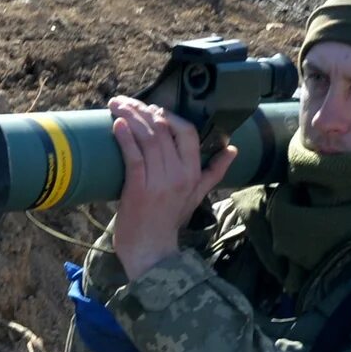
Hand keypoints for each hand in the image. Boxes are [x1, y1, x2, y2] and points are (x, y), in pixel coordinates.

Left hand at [106, 96, 232, 276]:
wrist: (151, 250)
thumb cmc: (170, 221)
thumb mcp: (197, 195)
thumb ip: (215, 172)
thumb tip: (233, 150)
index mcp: (193, 172)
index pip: (187, 132)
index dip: (169, 116)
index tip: (152, 110)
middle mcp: (179, 174)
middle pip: (163, 130)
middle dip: (142, 110)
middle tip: (126, 101)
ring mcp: (159, 181)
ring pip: (147, 138)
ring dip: (130, 117)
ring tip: (116, 105)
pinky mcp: (139, 188)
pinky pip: (133, 155)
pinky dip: (124, 136)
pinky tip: (117, 123)